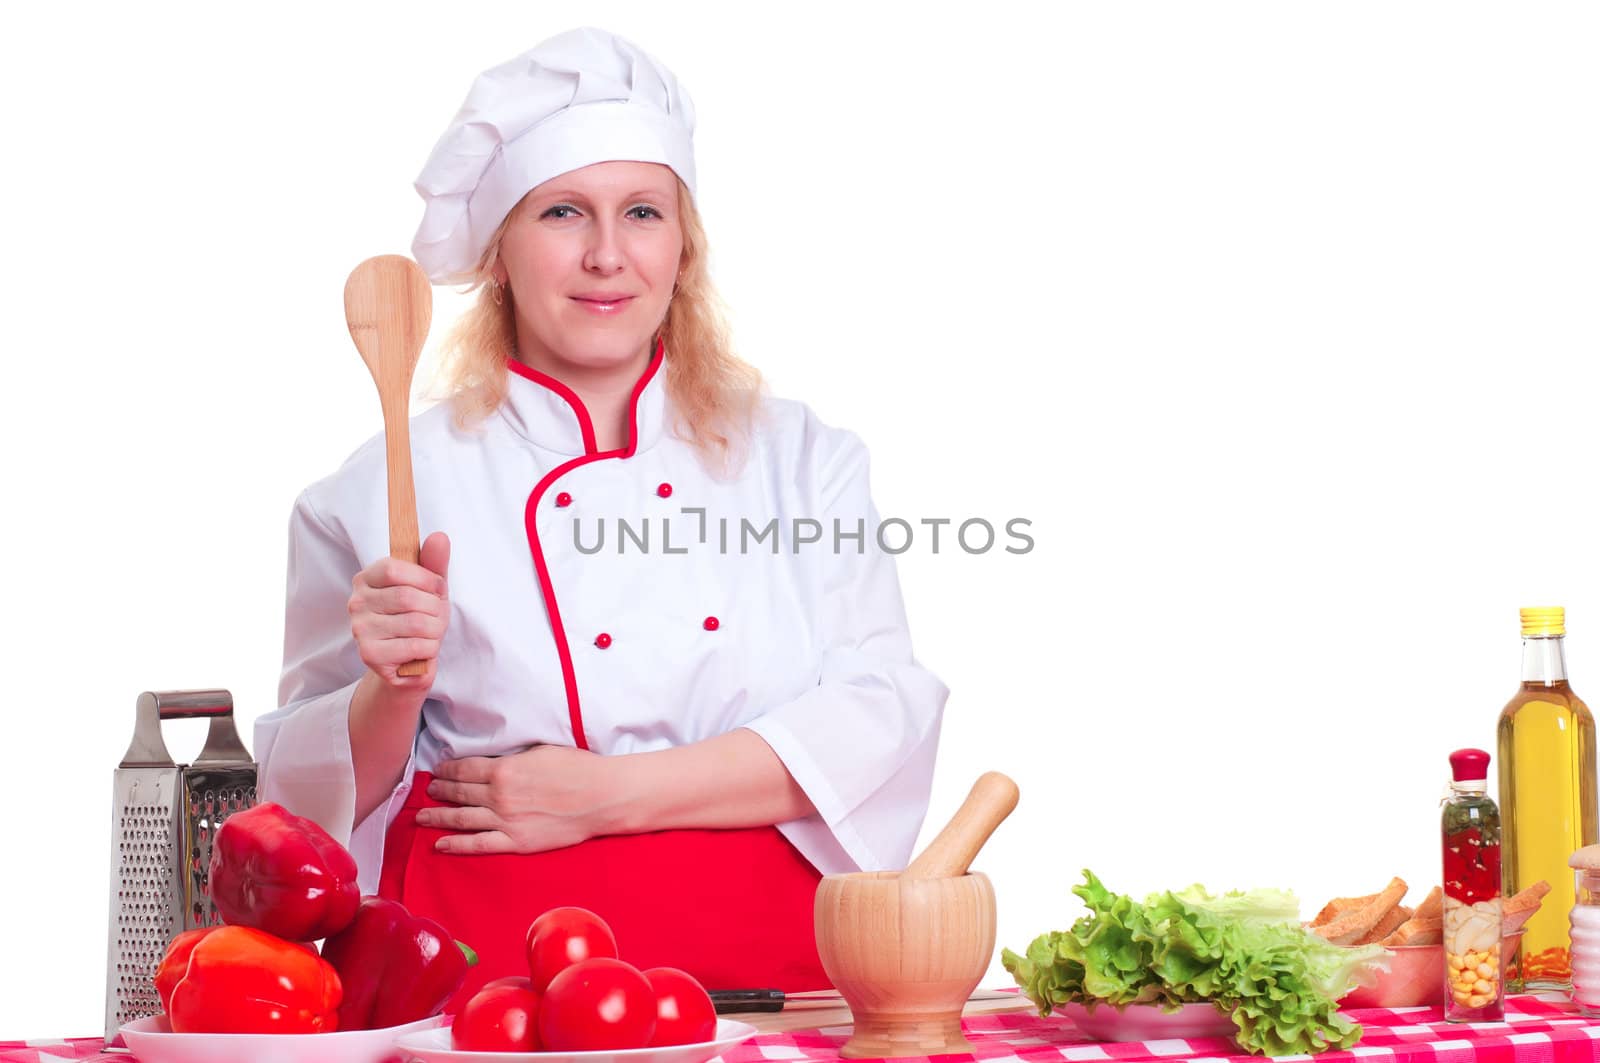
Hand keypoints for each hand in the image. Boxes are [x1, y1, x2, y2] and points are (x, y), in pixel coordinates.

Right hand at [348, 531, 450, 690]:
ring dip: (435, 631)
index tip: (437, 589)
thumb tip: (439, 536)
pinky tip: (422, 651)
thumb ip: (434, 563)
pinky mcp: (369, 654)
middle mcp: (356, 602)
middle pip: (408, 597)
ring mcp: (360, 629)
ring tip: (430, 635)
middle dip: (435, 609)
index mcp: (367, 578)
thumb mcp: (430, 587)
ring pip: (415, 623)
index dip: (426, 579)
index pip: (394, 568)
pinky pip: (415, 646)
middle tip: (437, 618)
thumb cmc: (420, 619)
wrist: (411, 662)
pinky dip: (429, 649)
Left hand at [416, 745, 621, 853]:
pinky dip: (456, 845)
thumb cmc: (577, 769)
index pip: (464, 769)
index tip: (438, 770)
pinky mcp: (516, 842)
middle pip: (459, 793)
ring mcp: (505, 821)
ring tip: (422, 816)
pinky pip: (478, 845)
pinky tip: (440, 844)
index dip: (447, 770)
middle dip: (440, 791)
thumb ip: (513, 758)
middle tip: (428, 790)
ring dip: (438, 817)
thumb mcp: (540, 751)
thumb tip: (496, 760)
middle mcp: (498, 795)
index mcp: (504, 769)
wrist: (600, 797)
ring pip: (461, 818)